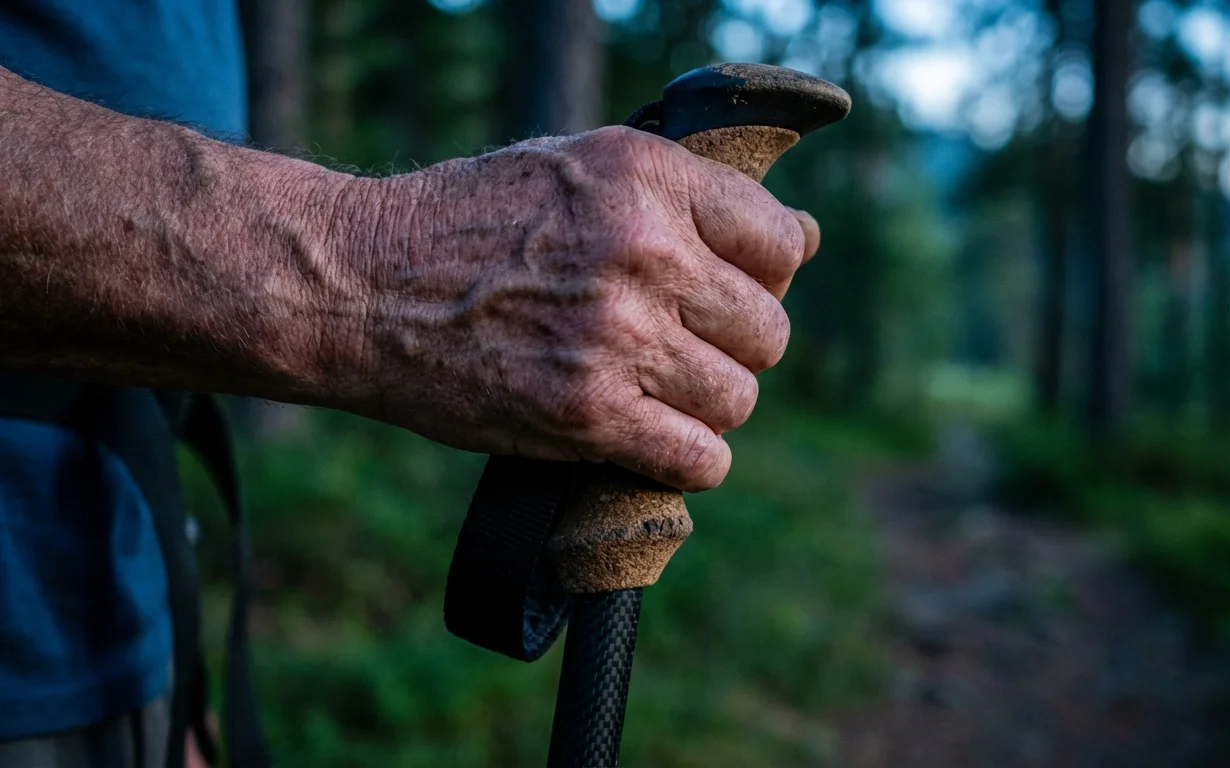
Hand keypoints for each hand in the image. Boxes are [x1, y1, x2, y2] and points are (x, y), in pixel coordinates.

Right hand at [322, 126, 819, 490]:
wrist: (360, 284)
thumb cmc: (472, 222)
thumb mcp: (579, 167)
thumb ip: (689, 198)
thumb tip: (805, 239)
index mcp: (647, 178)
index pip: (779, 244)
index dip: (762, 275)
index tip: (724, 291)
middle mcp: (643, 253)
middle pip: (767, 332)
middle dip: (734, 346)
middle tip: (683, 346)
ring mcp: (616, 339)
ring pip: (738, 399)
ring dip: (707, 405)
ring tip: (657, 389)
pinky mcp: (586, 416)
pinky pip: (698, 459)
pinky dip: (687, 460)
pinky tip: (653, 439)